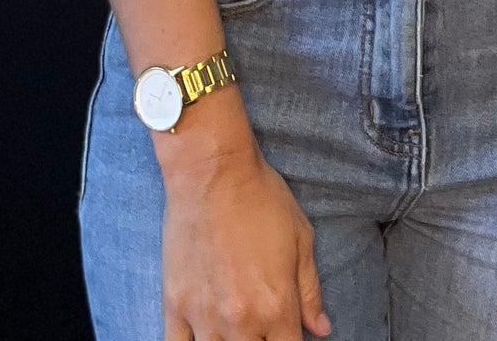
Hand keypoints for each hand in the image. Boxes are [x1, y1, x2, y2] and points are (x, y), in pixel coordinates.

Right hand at [160, 139, 330, 339]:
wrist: (212, 172)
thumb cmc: (261, 198)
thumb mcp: (300, 238)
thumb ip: (310, 291)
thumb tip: (321, 329)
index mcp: (276, 307)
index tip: (286, 335)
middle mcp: (241, 321)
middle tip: (261, 327)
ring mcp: (204, 317)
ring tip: (235, 328)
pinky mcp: (175, 306)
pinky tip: (203, 336)